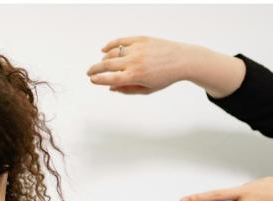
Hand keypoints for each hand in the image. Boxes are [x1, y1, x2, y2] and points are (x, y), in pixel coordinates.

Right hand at [87, 36, 244, 97]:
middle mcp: (134, 61)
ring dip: (104, 59)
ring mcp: (137, 49)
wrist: (182, 60)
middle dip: (95, 69)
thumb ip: (127, 90)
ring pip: (112, 53)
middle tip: (90, 72)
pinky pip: (120, 41)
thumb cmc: (165, 77)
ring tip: (102, 64)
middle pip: (107, 65)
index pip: (110, 79)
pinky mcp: (141, 39)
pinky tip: (104, 50)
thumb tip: (111, 88)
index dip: (98, 80)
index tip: (92, 80)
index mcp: (135, 76)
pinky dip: (110, 45)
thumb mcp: (147, 90)